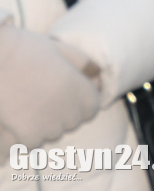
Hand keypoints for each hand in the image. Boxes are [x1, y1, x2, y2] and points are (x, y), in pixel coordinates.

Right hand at [0, 26, 99, 158]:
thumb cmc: (24, 49)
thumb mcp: (60, 48)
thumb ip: (82, 62)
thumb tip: (97, 74)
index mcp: (79, 87)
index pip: (91, 109)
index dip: (79, 103)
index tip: (65, 96)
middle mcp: (69, 107)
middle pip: (72, 123)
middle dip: (62, 114)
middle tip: (43, 98)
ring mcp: (49, 123)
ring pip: (52, 134)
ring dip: (44, 125)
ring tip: (29, 105)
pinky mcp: (27, 133)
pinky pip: (33, 143)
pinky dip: (26, 135)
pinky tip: (18, 118)